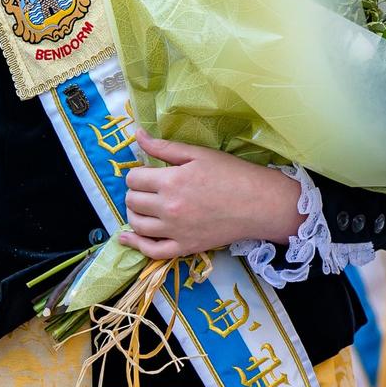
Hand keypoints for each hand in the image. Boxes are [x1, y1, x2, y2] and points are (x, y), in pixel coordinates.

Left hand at [119, 130, 301, 260]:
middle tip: (146, 188)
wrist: (257, 203)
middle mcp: (168, 208)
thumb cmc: (230, 173)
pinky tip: (127, 238)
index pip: (134, 178)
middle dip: (134, 192)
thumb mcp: (197, 154)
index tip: (146, 173)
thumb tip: (137, 135)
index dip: (137, 173)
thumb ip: (164, 147)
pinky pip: (153, 251)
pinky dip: (136, 245)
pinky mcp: (185, 247)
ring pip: (137, 225)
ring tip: (140, 206)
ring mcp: (175, 230)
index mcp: (170, 181)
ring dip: (133, 214)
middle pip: (132, 201)